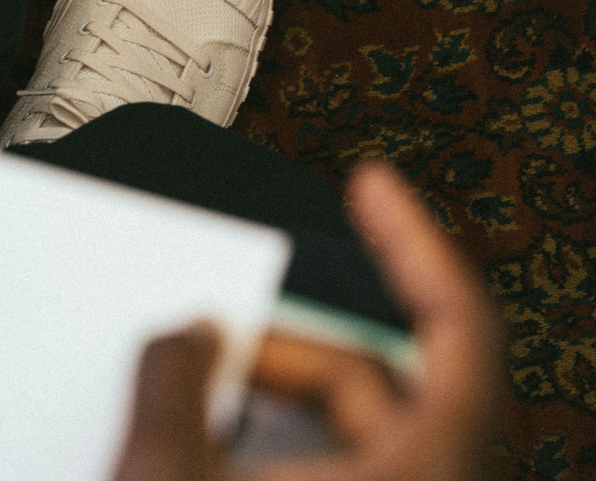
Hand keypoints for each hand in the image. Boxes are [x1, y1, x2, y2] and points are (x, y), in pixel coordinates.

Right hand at [111, 161, 504, 480]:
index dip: (417, 242)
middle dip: (285, 338)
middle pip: (378, 375)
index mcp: (418, 480)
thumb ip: (173, 386)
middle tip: (206, 329)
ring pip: (355, 425)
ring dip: (274, 391)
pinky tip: (216, 439)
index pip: (460, 332)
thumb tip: (187, 334)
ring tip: (198, 389)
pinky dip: (279, 436)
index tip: (371, 182)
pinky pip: (340, 463)